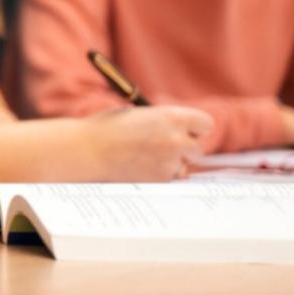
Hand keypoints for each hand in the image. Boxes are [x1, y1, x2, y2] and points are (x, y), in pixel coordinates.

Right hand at [84, 105, 212, 179]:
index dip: (194, 128)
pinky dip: (159, 175)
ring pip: (183, 165)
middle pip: (197, 148)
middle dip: (183, 147)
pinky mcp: (161, 180)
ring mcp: (170, 162)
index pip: (205, 124)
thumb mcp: (139, 114)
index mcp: (171, 117)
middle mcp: (176, 140)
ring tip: (143, 157)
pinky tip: (139, 167)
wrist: (88, 150)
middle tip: (161, 146)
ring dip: (171, 163)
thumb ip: (163, 122)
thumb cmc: (108, 128)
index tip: (184, 130)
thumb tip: (179, 131)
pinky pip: (169, 178)